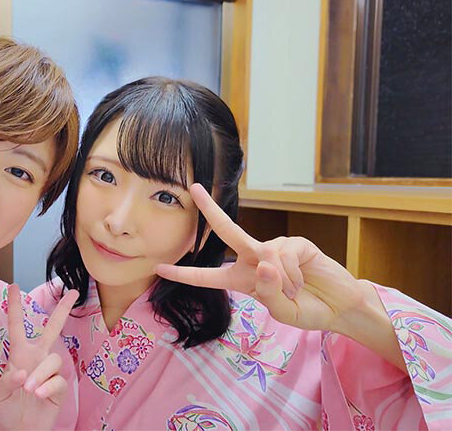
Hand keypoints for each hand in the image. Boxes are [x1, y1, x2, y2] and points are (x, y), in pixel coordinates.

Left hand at [0, 284, 78, 430]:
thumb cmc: (5, 413)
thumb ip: (6, 380)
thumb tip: (22, 371)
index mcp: (18, 356)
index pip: (17, 326)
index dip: (15, 306)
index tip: (14, 286)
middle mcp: (36, 360)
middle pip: (52, 329)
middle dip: (62, 310)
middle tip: (72, 292)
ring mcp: (49, 373)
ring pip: (53, 359)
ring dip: (40, 374)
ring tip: (29, 390)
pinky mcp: (59, 388)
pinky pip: (58, 380)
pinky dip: (48, 387)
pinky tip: (38, 395)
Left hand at [154, 183, 371, 334]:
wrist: (340, 307)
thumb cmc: (306, 310)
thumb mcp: (282, 312)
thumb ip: (269, 292)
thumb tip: (265, 262)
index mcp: (242, 279)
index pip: (208, 276)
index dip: (184, 273)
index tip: (159, 268)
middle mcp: (255, 259)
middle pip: (228, 231)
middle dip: (210, 209)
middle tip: (194, 187)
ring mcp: (276, 248)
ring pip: (266, 257)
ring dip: (282, 281)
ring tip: (296, 290)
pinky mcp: (296, 243)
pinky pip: (285, 256)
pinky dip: (294, 274)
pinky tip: (305, 280)